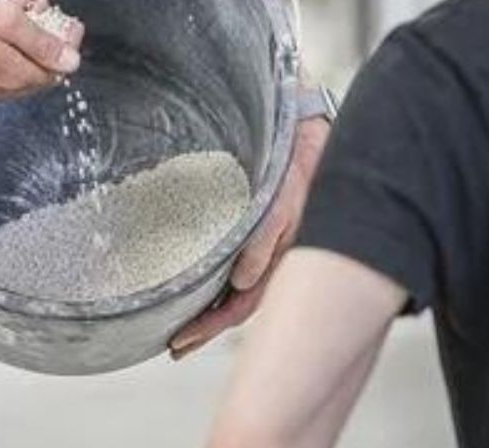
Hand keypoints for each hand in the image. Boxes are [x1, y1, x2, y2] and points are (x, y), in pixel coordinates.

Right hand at [0, 0, 82, 100]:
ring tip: (24, 3)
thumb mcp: (5, 19)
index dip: (68, 44)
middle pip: (37, 67)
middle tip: (46, 8)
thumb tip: (71, 63)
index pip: (56, 70)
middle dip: (47, 36)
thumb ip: (40, 43)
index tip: (70, 21)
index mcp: (14, 76)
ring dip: (25, 34)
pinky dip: (6, 39)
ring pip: (16, 61)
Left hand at [168, 111, 329, 360]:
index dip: (209, 328)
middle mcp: (271, 263)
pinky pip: (236, 267)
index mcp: (278, 264)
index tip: (180, 341)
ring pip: (236, 292)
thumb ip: (264, 243)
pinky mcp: (259, 234)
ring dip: (211, 309)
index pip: (239, 309)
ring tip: (185, 324)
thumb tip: (240, 282)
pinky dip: (218, 282)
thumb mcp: (283, 207)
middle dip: (206, 329)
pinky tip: (204, 283)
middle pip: (235, 307)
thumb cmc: (301, 174)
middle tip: (175, 345)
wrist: (313, 143)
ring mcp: (265, 251)